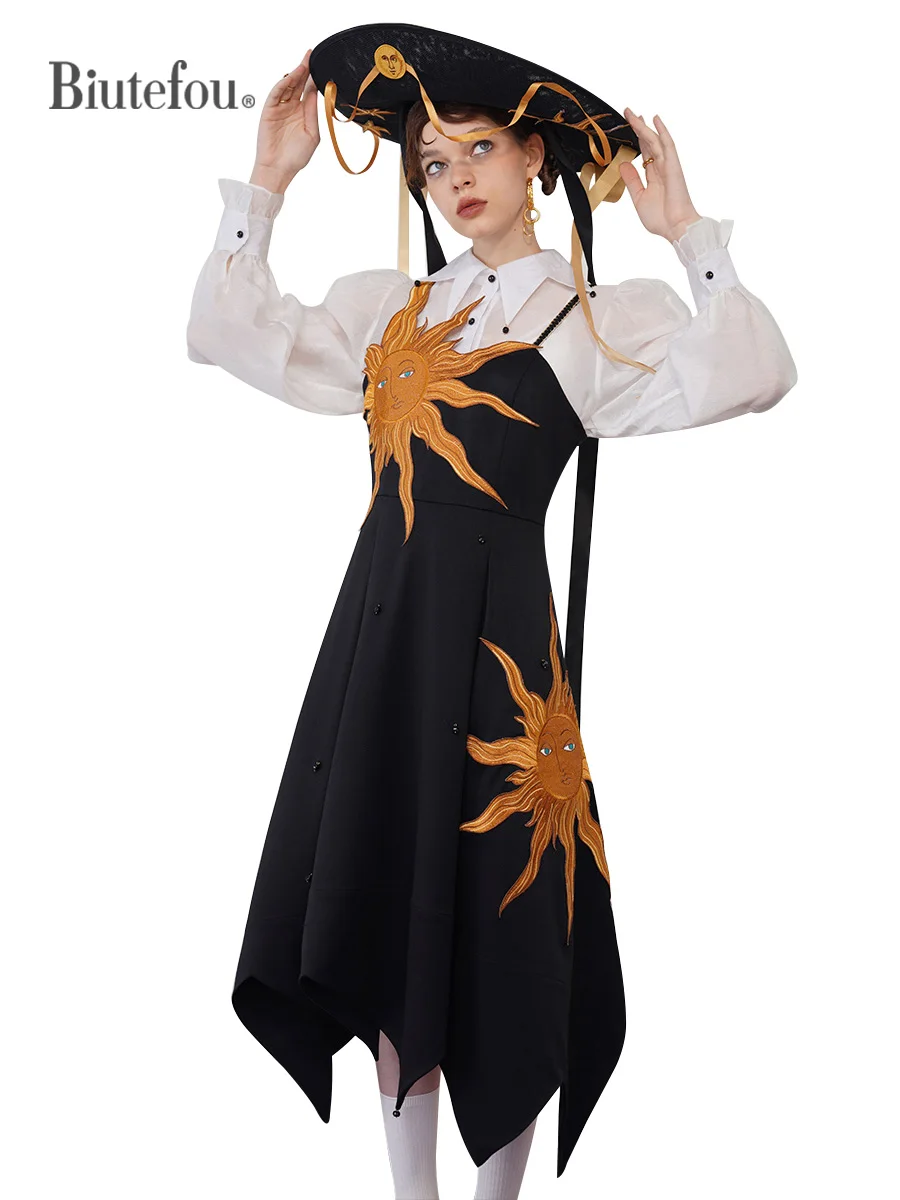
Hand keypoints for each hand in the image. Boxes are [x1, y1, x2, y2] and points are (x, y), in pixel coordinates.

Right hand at [250, 49, 320, 192]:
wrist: (279, 169)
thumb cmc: (296, 156)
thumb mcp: (311, 133)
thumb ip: (312, 112)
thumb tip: (314, 92)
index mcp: (303, 113)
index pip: (309, 91)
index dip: (313, 78)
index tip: (320, 64)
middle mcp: (292, 108)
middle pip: (298, 84)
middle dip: (304, 70)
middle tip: (310, 55)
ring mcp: (280, 108)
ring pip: (287, 86)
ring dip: (294, 74)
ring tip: (303, 64)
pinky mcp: (269, 110)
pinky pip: (275, 93)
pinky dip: (282, 84)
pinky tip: (290, 76)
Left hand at [618, 109, 701, 242]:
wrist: (676, 228)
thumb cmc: (661, 218)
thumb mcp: (639, 198)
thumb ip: (632, 180)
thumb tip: (623, 164)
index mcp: (654, 176)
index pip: (644, 152)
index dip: (636, 139)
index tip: (628, 127)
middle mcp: (661, 168)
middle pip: (648, 142)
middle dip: (638, 127)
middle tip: (628, 112)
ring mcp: (668, 166)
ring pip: (655, 140)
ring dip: (644, 126)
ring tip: (634, 113)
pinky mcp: (673, 166)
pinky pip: (667, 145)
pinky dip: (662, 131)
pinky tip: (655, 120)